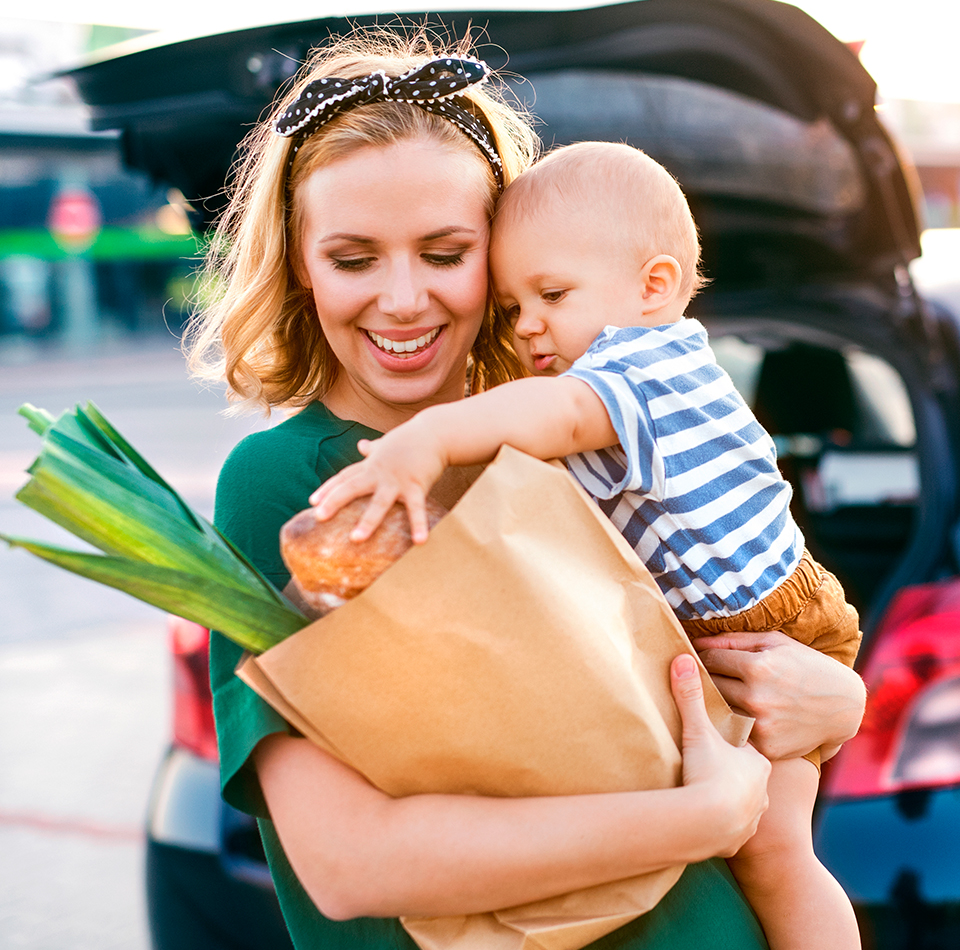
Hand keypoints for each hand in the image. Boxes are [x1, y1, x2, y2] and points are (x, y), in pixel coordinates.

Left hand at [309, 423, 446, 543]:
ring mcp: (397, 480)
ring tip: (356, 539)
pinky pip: (417, 508)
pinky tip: (419, 542)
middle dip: (335, 501)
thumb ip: (374, 448)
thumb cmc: (411, 439)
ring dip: (367, 520)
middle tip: (319, 517)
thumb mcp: (388, 443)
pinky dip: (418, 525)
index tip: (312, 502)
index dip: (328, 489)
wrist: (436, 432)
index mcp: (372, 465)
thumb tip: (362, 445)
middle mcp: (380, 473)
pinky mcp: (417, 485)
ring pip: (379, 502)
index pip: (345, 477)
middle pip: (352, 487)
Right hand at [670, 653, 769, 856]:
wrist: (708, 824)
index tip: (717, 744)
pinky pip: (734, 829)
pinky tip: (710, 820)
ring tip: (709, 796)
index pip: (746, 748)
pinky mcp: (739, 840)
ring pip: (744, 804)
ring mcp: (753, 816)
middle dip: (732, 773)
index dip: (731, 745)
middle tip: (711, 767)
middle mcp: (762, 789)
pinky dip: (724, 824)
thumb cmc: (709, 773)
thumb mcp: (698, 731)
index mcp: (757, 761)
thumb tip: (683, 659)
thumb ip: (691, 697)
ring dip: (730, 800)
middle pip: (746, 777)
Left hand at [691, 632, 865, 759]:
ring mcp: (761, 725)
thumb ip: (734, 640)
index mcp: (757, 667)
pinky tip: (745, 717)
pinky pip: (737, 733)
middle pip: (711, 686)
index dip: (704, 658)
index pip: (709, 660)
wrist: (845, 707)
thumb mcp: (775, 642)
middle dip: (709, 679)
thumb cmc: (807, 666)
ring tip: (726, 696)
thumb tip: (697, 643)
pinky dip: (736, 725)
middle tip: (710, 677)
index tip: (704, 659)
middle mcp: (756, 697)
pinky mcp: (767, 747)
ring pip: (719, 711)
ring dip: (719, 703)